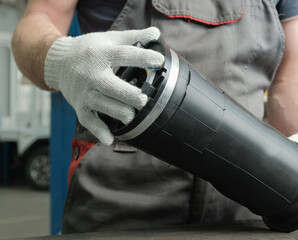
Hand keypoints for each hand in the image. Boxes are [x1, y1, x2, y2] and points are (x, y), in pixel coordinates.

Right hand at [44, 27, 163, 144]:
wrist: (58, 62)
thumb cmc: (90, 51)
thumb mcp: (109, 39)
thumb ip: (134, 37)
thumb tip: (156, 33)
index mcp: (102, 54)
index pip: (124, 55)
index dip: (143, 58)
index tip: (159, 62)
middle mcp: (93, 74)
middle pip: (113, 87)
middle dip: (132, 96)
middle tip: (143, 99)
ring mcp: (86, 93)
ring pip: (105, 107)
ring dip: (122, 113)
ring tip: (132, 114)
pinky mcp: (80, 107)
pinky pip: (90, 122)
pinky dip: (100, 132)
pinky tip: (110, 139)